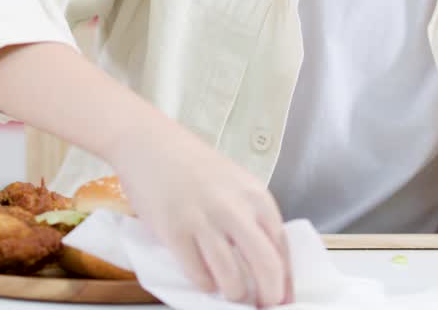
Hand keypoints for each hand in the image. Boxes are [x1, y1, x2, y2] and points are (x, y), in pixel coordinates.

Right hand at [108, 118, 292, 306]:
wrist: (151, 144)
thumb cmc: (193, 166)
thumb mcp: (236, 185)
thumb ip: (251, 217)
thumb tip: (266, 261)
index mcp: (256, 196)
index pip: (282, 247)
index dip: (286, 279)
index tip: (285, 297)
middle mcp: (235, 208)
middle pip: (265, 266)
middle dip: (269, 295)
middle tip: (264, 306)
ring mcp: (204, 220)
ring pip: (231, 276)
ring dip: (234, 294)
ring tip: (232, 295)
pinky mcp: (175, 231)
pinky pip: (197, 272)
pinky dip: (205, 284)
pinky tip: (206, 282)